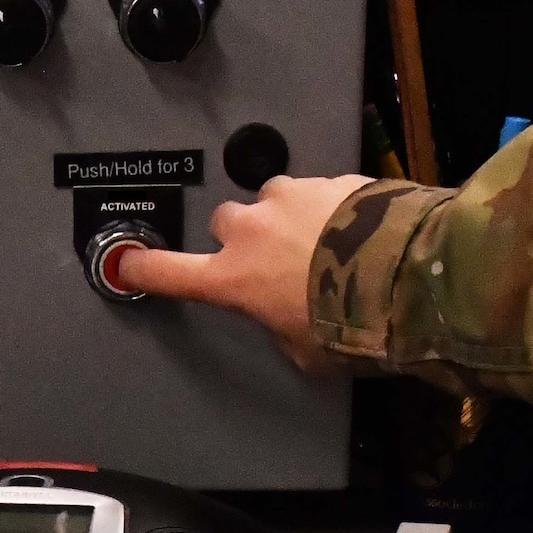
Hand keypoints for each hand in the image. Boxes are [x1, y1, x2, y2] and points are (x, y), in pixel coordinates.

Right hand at [113, 173, 372, 371]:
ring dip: (285, 215)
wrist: (404, 275)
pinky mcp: (328, 180)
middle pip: (224, 221)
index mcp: (232, 280)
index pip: (169, 273)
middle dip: (243, 236)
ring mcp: (288, 198)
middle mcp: (249, 231)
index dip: (145, 270)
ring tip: (321, 240)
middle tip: (273, 259)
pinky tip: (355, 228)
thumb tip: (288, 319)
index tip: (129, 264)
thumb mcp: (305, 352)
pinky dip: (328, 206)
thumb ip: (281, 330)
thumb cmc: (347, 326)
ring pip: (270, 198)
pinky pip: (317, 190)